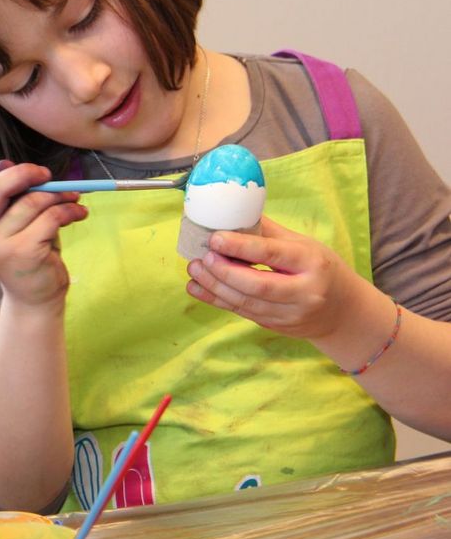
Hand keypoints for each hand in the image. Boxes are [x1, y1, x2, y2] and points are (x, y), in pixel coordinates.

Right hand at [0, 161, 87, 309]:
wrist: (34, 296)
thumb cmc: (25, 251)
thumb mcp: (12, 220)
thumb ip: (7, 194)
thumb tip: (4, 163)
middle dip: (25, 173)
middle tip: (46, 175)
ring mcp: (0, 245)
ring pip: (32, 201)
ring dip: (58, 195)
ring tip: (72, 199)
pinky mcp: (25, 253)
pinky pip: (50, 217)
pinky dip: (69, 210)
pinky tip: (77, 213)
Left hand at [184, 215, 368, 337]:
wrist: (344, 311)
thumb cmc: (320, 268)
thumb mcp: (304, 244)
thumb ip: (269, 232)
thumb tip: (233, 211)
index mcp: (311, 263)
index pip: (272, 254)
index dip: (240, 247)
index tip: (215, 238)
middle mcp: (304, 291)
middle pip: (257, 285)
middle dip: (224, 272)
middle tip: (201, 257)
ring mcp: (291, 314)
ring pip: (247, 303)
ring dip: (215, 287)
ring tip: (194, 270)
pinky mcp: (277, 326)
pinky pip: (243, 313)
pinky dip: (217, 300)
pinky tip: (197, 288)